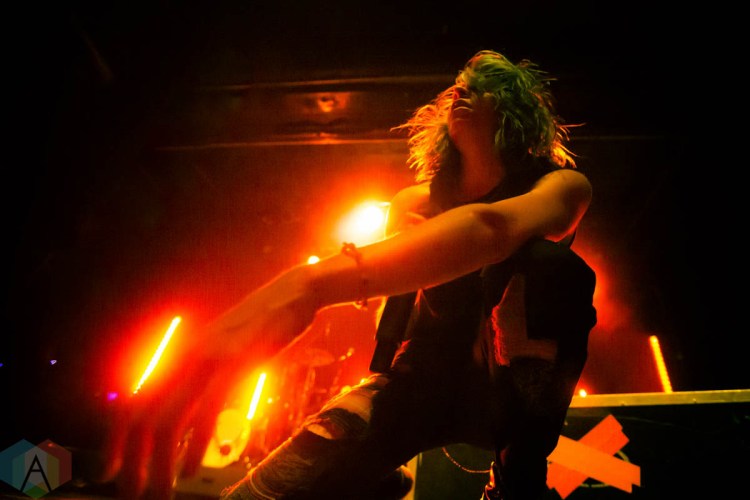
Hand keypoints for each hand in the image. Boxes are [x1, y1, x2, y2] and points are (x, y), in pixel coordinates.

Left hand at [100, 267, 318, 498]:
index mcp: (176, 357)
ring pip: (169, 420)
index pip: (130, 403)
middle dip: (132, 461)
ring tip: (161, 492)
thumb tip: (184, 415)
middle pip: (141, 418)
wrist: (291, 294)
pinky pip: (206, 411)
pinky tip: (190, 468)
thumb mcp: (220, 352)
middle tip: (133, 494)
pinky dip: (194, 445)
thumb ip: (199, 378)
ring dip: (160, 463)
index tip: (110, 473)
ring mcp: (208, 360)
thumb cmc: (258, 328)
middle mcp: (183, 357)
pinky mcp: (235, 363)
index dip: (114, 442)